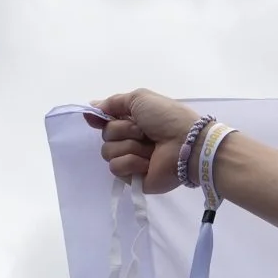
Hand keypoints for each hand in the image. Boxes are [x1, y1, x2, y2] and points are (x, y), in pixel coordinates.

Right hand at [88, 91, 206, 192]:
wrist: (186, 143)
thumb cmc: (167, 118)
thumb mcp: (140, 98)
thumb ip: (114, 102)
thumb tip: (91, 107)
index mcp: (133, 122)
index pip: (105, 122)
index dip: (100, 120)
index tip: (97, 119)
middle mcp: (130, 141)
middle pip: (106, 136)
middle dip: (123, 130)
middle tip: (144, 132)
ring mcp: (132, 161)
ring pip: (108, 152)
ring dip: (130, 146)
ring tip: (150, 148)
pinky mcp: (134, 179)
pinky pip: (116, 168)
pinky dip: (132, 162)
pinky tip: (148, 162)